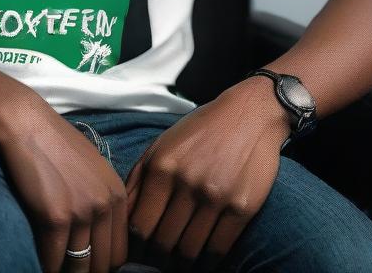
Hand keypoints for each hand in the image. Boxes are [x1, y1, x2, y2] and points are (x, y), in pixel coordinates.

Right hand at [0, 98, 128, 272]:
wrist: (25, 124)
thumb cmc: (54, 143)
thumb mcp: (93, 168)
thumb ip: (102, 200)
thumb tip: (99, 239)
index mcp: (117, 195)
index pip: (121, 253)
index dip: (102, 264)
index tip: (86, 264)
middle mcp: (105, 205)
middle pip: (104, 265)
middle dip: (86, 271)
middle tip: (70, 269)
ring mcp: (82, 212)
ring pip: (80, 268)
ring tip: (57, 269)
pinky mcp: (55, 218)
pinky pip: (53, 262)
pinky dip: (46, 268)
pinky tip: (41, 264)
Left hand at [125, 78, 289, 271]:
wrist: (250, 114)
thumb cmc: (201, 130)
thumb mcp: (162, 145)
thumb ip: (139, 179)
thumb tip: (121, 218)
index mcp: (161, 166)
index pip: (139, 225)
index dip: (135, 246)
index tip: (138, 252)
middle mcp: (186, 182)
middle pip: (163, 242)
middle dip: (157, 257)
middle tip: (158, 260)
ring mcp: (216, 196)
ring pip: (189, 251)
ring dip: (181, 263)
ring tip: (179, 261)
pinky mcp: (242, 207)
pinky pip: (218, 249)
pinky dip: (208, 261)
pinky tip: (203, 258)